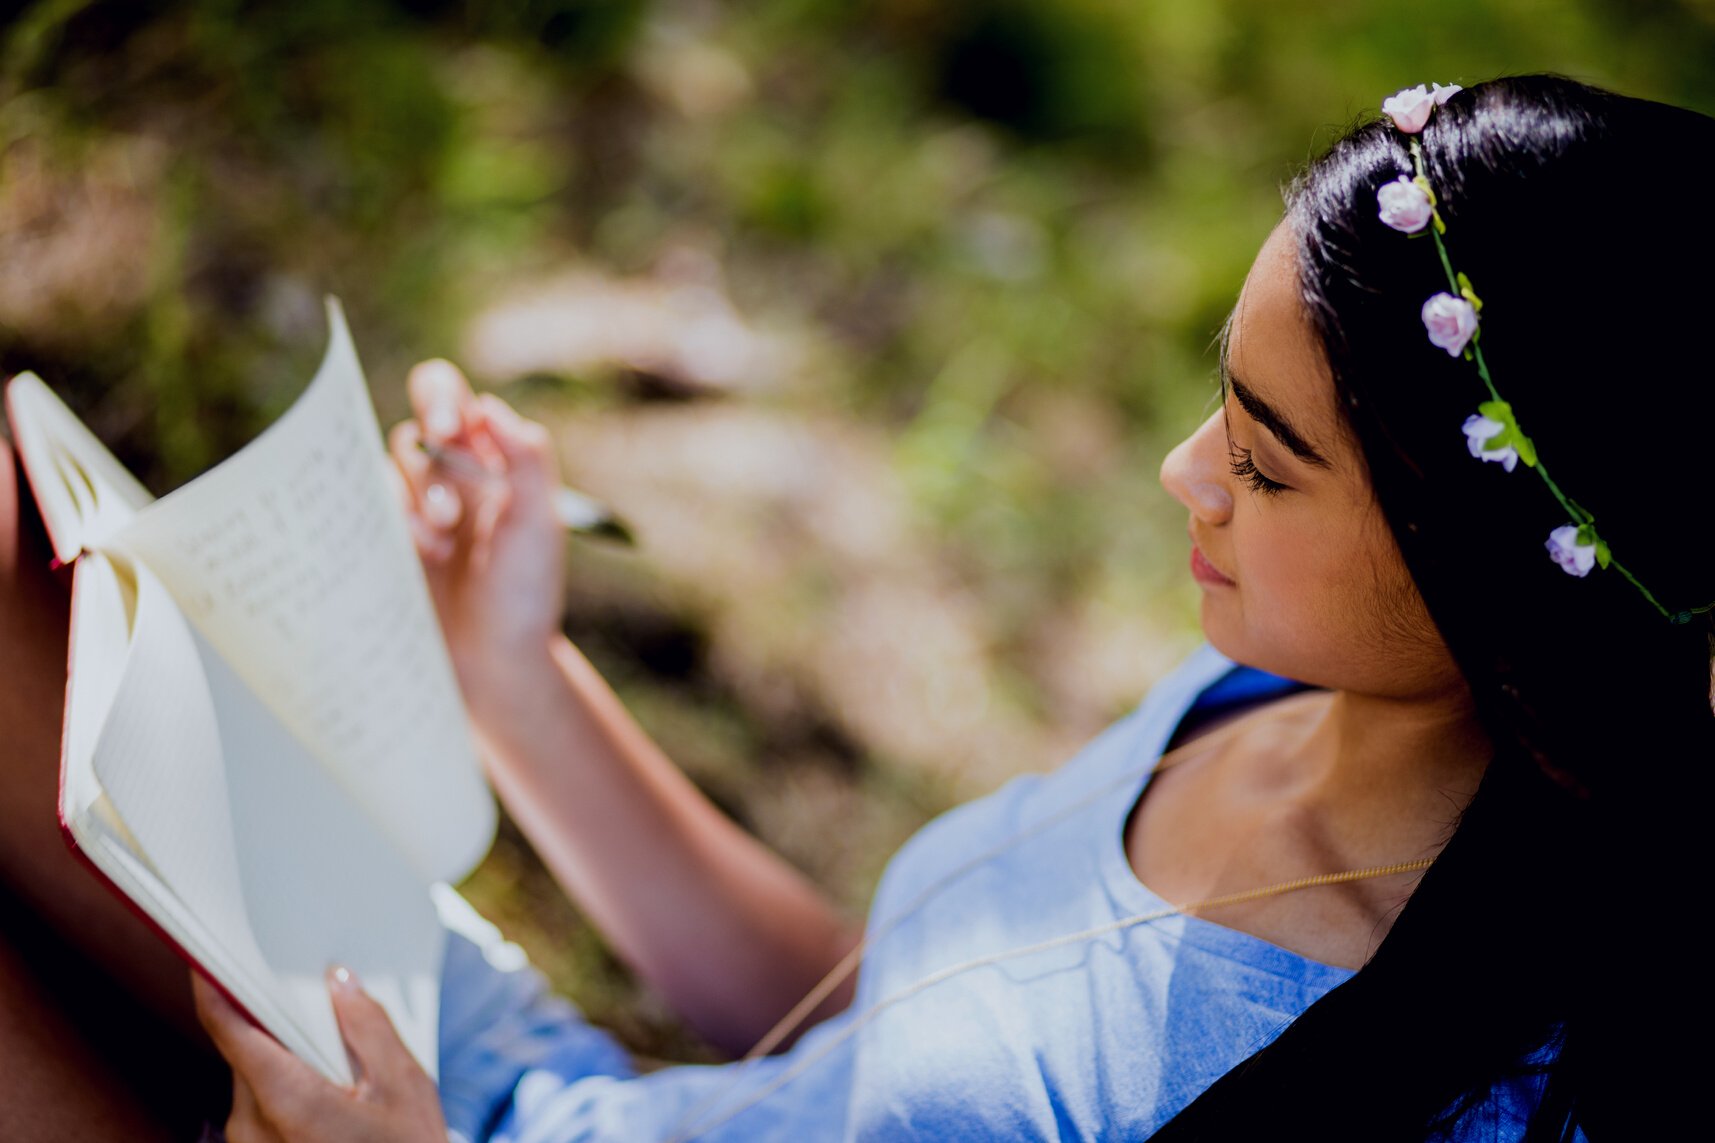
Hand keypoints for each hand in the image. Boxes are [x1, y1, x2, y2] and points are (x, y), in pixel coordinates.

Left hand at [191, 968, 446, 1142]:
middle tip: (321, 1007)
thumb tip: (339, 981)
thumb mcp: (404, 1086)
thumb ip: (368, 1027)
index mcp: (286, 1101)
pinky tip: (331, 1091)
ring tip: (341, 1065)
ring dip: (287, 1059)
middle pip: (247, 1049)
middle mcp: (251, 1127)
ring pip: (253, 1076)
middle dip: (280, 1023)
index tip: (207, 950)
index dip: (214, 984)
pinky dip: (287, 1087)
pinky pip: (258, 1105)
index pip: (229, 1029)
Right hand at [387, 360, 565, 712]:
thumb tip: (488, 405)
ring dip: (412, 501)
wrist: (492, 663)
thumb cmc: (523, 595)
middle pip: (412, 431)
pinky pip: (361, 507)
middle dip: (427, 467)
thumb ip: (526, 460)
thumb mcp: (540, 526)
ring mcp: (410, 509)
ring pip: (384, 470)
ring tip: (442, 548)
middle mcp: (445, 476)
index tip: (449, 427)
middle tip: (451, 516)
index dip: (439, 397)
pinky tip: (420, 559)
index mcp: (488, 460)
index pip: (450, 398)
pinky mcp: (383, 540)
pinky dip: (388, 523)